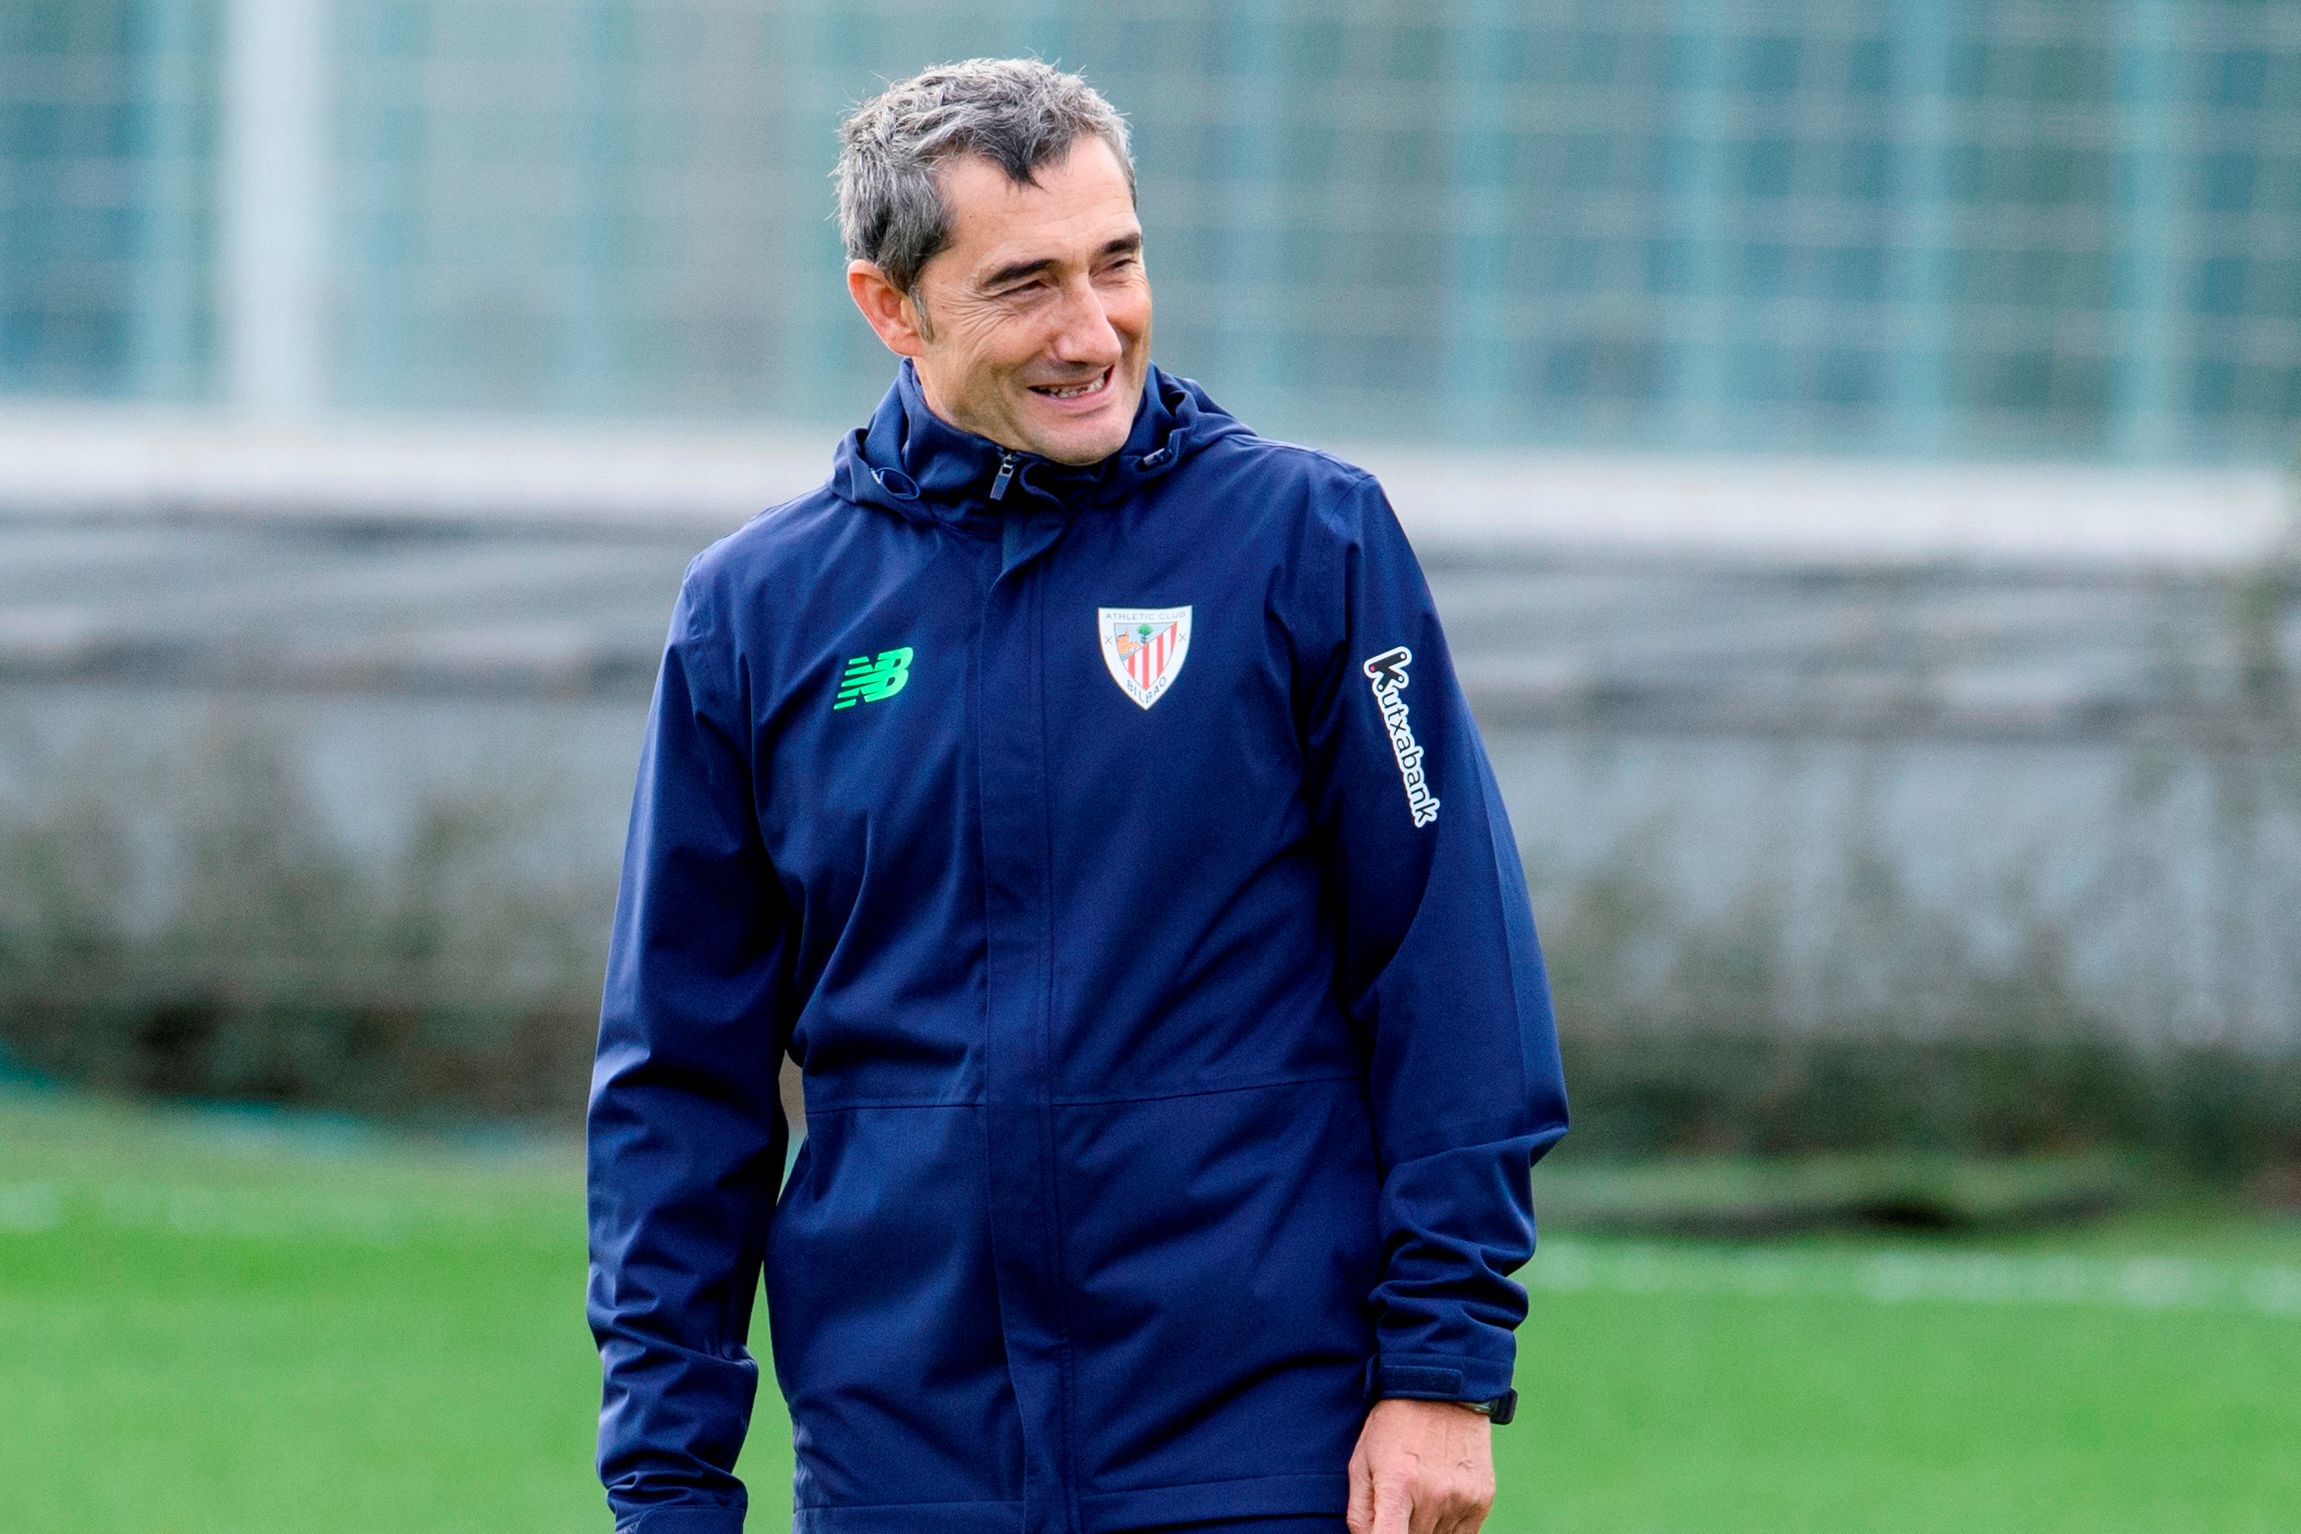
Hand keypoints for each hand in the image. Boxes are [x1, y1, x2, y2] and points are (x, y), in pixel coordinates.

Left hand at [1345, 1396, 1495, 1533]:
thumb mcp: (1362, 1460)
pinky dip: (1448, 1527)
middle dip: (1403, 1530)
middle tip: (1400, 1506)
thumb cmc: (1393, 1425)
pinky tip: (1440, 1500)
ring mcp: (1461, 1499)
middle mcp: (1433, 1496)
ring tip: (1419, 1498)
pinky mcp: (1482, 1499)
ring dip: (1426, 1530)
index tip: (1383, 1533)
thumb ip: (1360, 1512)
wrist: (1444, 1390)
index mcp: (1397, 1486)